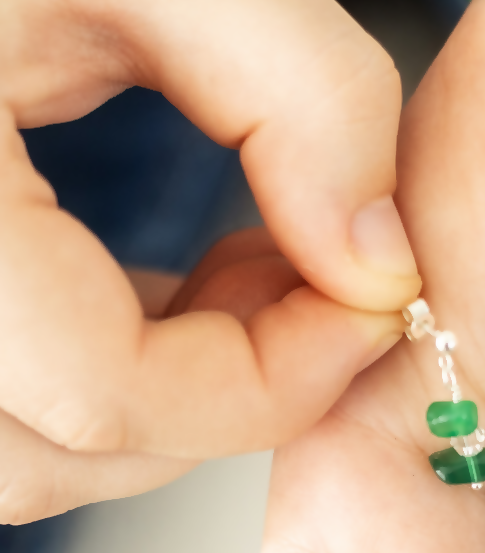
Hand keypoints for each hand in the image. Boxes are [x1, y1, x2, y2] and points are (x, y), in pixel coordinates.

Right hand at [0, 0, 419, 523]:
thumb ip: (302, 96)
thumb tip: (379, 265)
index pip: (106, 397)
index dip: (268, 386)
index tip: (371, 310)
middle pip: (59, 456)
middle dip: (219, 401)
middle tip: (308, 288)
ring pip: (24, 451)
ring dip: (160, 402)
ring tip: (239, 280)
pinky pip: (7, 399)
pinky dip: (102, 375)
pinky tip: (161, 290)